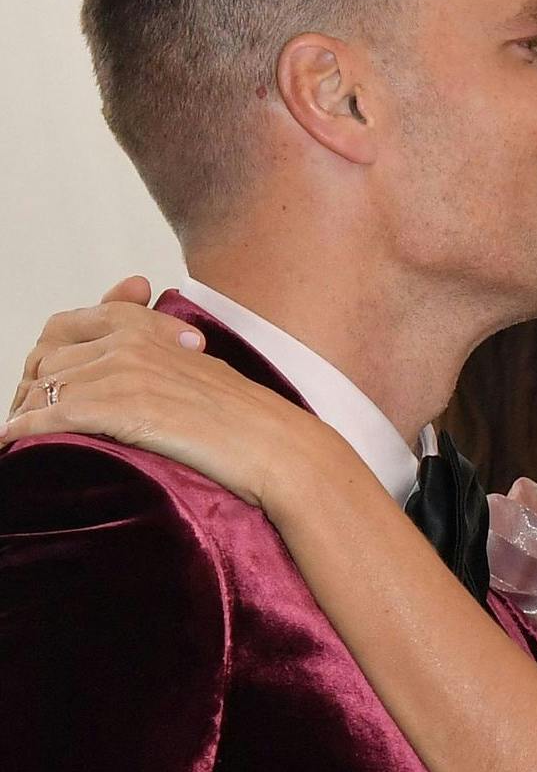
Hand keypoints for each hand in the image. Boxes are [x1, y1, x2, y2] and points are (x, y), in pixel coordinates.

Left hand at [3, 275, 334, 510]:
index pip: (68, 325)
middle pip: (48, 358)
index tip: (40, 381)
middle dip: (29, 389)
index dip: (46, 354)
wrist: (275, 446)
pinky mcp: (122, 409)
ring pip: (45, 387)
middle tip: (26, 416)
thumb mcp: (200, 369)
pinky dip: (25, 429)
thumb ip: (161, 354)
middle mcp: (130, 343)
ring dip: (25, 412)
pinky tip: (16, 442)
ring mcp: (125, 374)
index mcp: (147, 328)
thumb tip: (135, 372)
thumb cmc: (247, 419)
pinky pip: (52, 415)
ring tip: (20, 433)